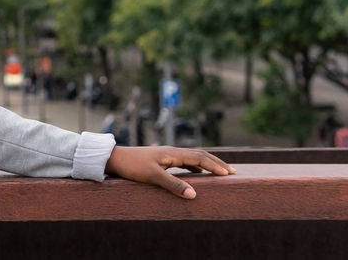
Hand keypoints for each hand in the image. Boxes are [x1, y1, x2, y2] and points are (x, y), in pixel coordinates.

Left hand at [104, 146, 233, 198]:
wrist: (115, 158)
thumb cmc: (132, 166)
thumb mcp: (153, 177)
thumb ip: (173, 185)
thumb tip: (194, 195)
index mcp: (172, 153)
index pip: (199, 157)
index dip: (214, 165)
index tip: (229, 173)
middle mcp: (172, 151)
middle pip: (199, 155)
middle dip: (216, 163)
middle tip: (232, 172)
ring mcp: (167, 155)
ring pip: (193, 157)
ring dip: (207, 163)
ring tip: (220, 171)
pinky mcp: (162, 160)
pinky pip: (184, 161)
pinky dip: (195, 166)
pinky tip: (198, 172)